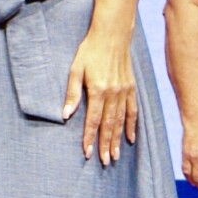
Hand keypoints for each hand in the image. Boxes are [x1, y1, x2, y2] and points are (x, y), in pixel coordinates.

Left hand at [62, 28, 136, 164]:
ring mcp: (124, 92)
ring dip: (117, 139)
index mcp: (98, 90)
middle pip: (108, 125)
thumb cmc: (89, 52)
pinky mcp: (131, 88)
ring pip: (121, 121)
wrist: (112, 36)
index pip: (93, 120)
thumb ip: (72, 93)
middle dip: (105, 145)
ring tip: (115, 155)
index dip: (90, 138)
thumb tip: (65, 114)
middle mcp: (113, 94)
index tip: (87, 153)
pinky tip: (130, 138)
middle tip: (103, 161)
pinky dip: (131, 125)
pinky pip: (132, 111)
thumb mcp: (75, 70)